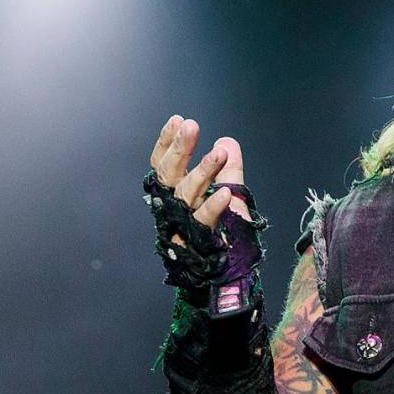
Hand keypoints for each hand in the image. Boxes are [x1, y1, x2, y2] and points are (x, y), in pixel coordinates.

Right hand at [148, 114, 251, 233]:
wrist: (229, 273)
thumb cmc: (225, 232)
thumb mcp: (230, 193)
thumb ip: (228, 170)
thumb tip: (227, 140)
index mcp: (174, 195)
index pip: (163, 165)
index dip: (167, 143)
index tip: (178, 120)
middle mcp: (174, 208)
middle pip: (169, 175)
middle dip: (179, 149)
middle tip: (191, 126)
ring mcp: (184, 224)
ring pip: (186, 194)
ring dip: (202, 171)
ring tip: (219, 153)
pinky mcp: (198, 241)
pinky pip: (204, 220)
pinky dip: (213, 206)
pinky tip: (225, 192)